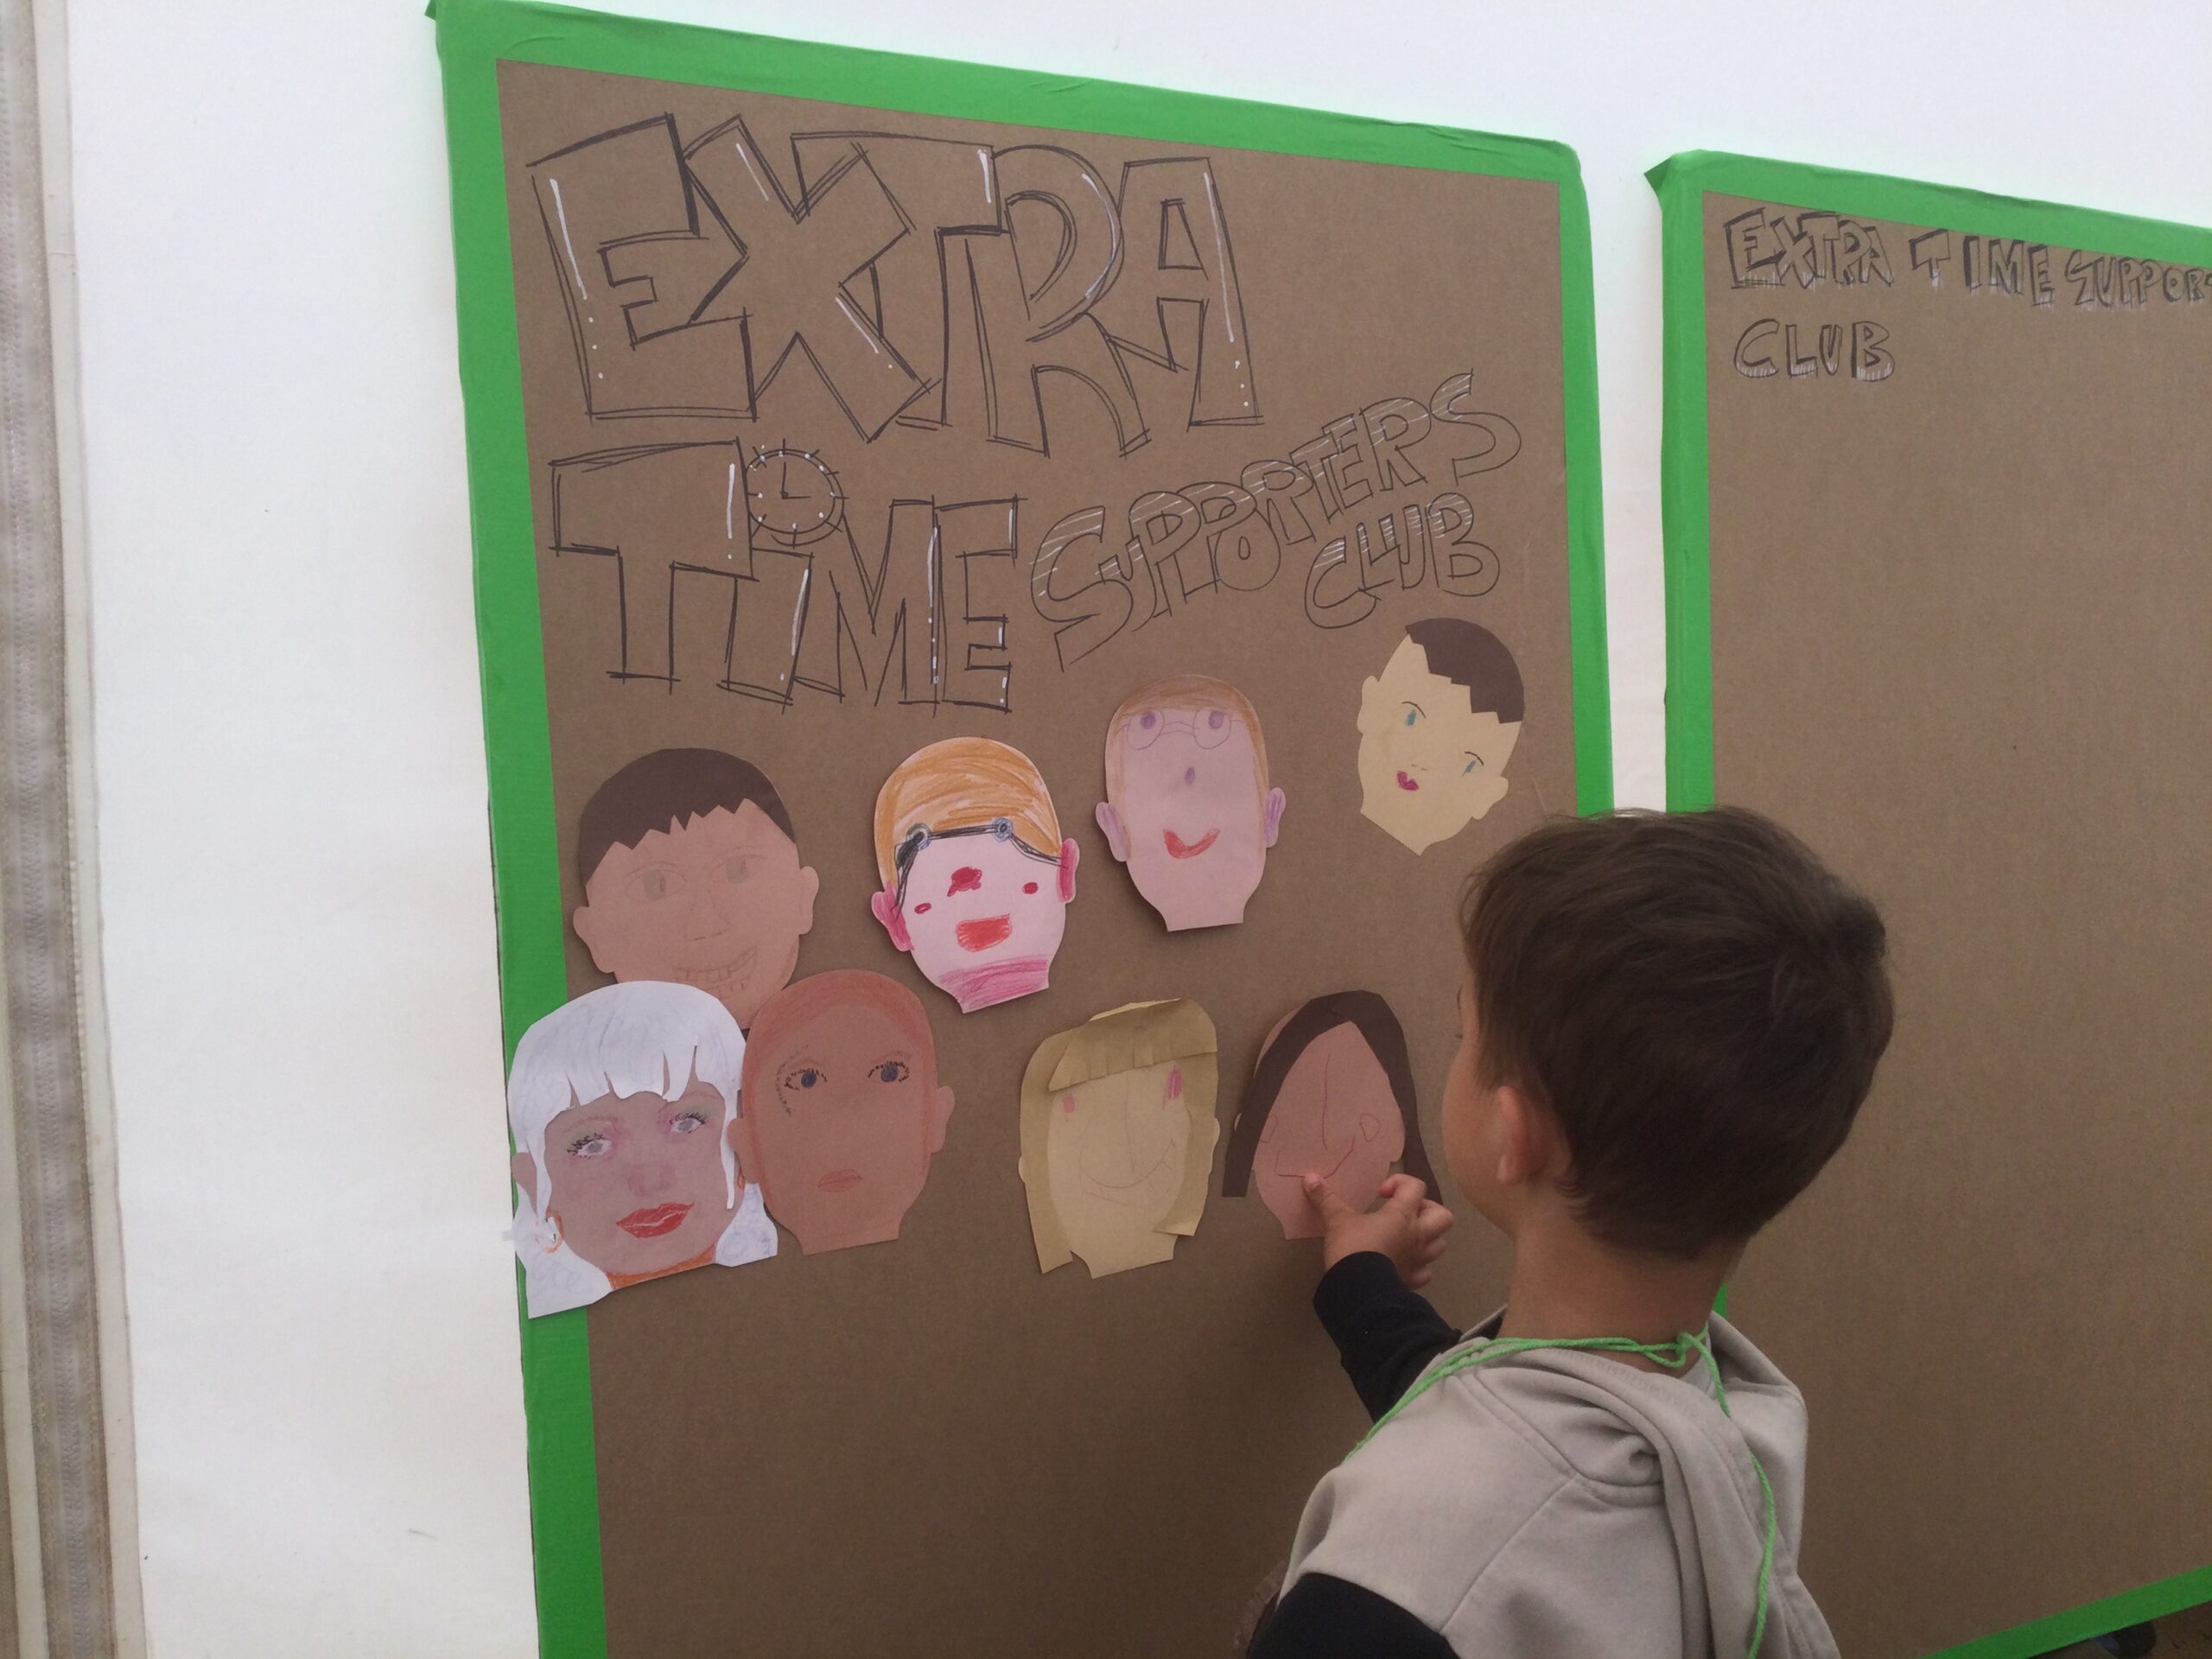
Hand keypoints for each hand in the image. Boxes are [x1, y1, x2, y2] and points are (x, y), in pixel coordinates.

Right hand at [1303, 1172, 1454, 1287]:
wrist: (1358, 1290)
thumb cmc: (1352, 1247)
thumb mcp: (1337, 1220)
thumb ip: (1326, 1199)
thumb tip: (1310, 1177)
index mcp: (1402, 1215)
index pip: (1416, 1187)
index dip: (1400, 1183)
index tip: (1380, 1194)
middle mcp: (1417, 1235)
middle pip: (1443, 1216)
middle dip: (1428, 1211)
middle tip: (1405, 1213)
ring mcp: (1418, 1260)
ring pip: (1439, 1245)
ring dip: (1428, 1239)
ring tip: (1407, 1238)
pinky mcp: (1413, 1281)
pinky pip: (1426, 1272)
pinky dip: (1419, 1267)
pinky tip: (1403, 1264)